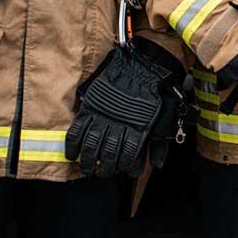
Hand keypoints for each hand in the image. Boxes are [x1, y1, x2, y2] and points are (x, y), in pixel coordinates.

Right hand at [66, 45, 174, 176]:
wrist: (142, 64)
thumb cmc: (155, 92)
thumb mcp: (164, 116)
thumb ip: (160, 142)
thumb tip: (157, 165)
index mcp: (138, 127)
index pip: (127, 154)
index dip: (122, 165)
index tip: (120, 170)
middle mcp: (119, 123)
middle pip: (108, 153)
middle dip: (105, 168)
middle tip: (102, 173)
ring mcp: (102, 115)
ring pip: (91, 145)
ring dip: (88, 160)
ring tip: (88, 168)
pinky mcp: (90, 107)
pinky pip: (77, 130)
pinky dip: (73, 145)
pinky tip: (73, 154)